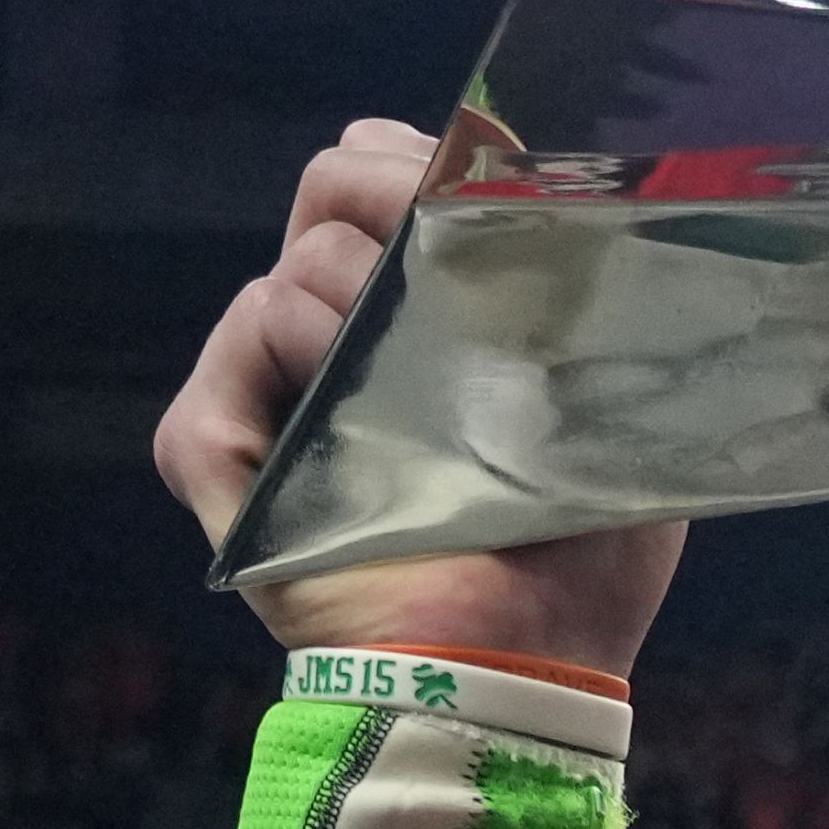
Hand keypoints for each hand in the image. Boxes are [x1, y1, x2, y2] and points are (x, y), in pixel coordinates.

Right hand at [168, 124, 688, 683]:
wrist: (523, 663)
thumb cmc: (578, 556)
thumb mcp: (610, 407)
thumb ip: (585, 305)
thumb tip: (568, 205)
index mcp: (421, 321)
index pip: (389, 173)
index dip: (429, 165)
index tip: (485, 197)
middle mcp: (338, 342)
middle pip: (330, 187)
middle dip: (388, 195)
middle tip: (441, 255)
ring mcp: (269, 394)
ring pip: (291, 266)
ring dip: (359, 295)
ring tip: (417, 376)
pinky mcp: (217, 451)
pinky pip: (235, 341)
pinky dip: (283, 351)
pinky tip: (341, 401)